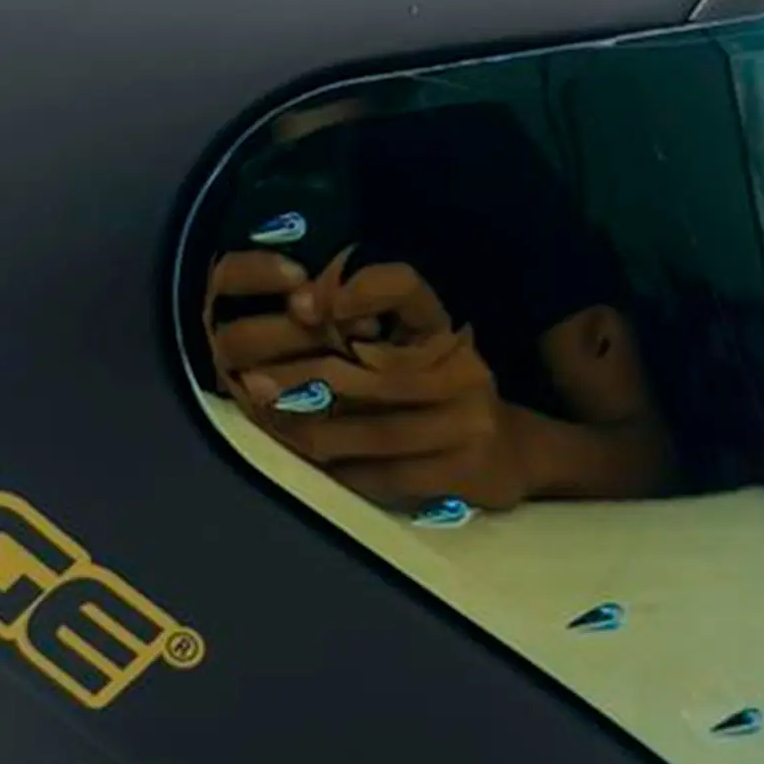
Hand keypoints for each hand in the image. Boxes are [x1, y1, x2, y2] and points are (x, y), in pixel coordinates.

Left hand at [209, 254, 535, 510]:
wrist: (513, 454)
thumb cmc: (441, 393)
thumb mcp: (414, 350)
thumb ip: (361, 332)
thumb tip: (290, 316)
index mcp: (443, 328)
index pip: (405, 288)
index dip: (357, 290)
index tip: (300, 304)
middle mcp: (460, 368)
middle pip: (367, 372)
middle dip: (300, 379)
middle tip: (250, 383)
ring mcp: (466, 422)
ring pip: (368, 432)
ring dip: (308, 432)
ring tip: (268, 424)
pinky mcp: (464, 471)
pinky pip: (384, 475)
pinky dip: (340, 472)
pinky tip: (311, 464)